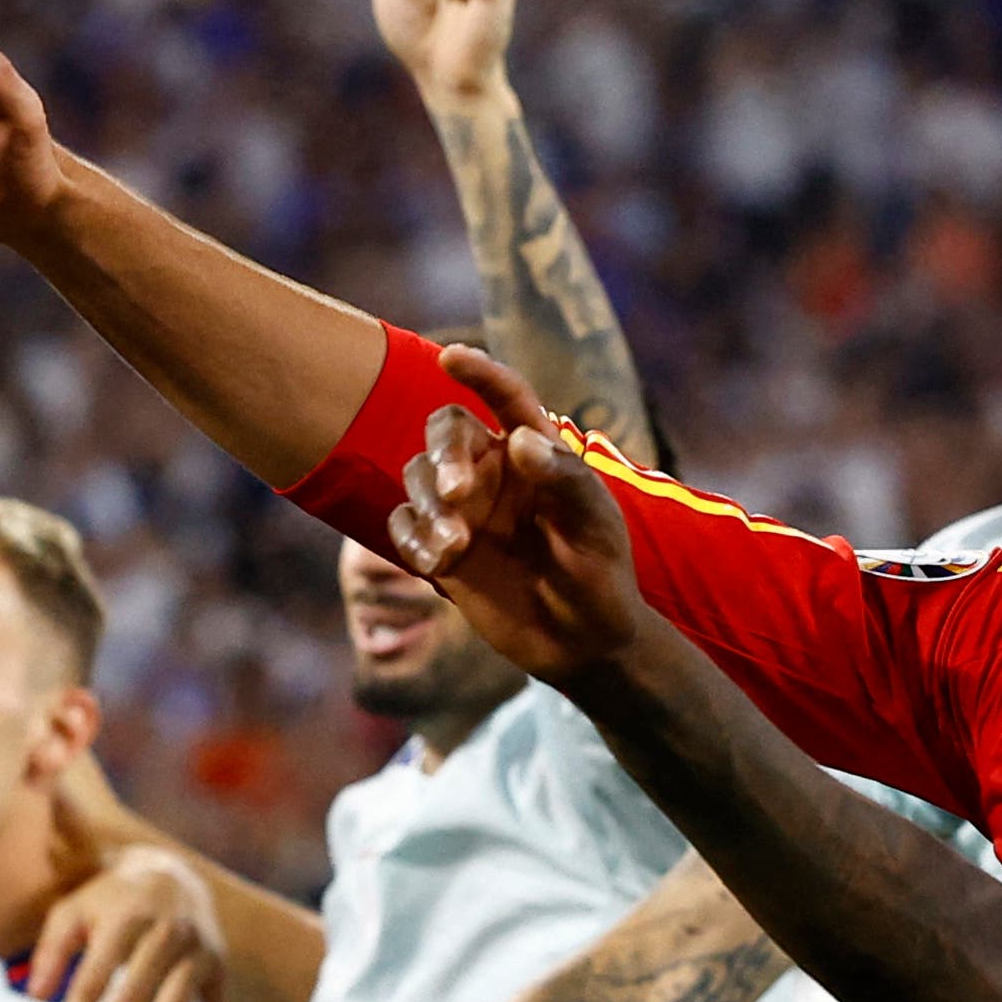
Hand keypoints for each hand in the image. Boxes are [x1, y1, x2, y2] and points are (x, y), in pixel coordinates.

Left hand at [27, 829, 232, 1001]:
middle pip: (134, 993)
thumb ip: (52, 950)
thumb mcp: (73, 911)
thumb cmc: (112, 902)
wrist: (174, 876)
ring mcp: (200, 954)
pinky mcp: (221, 971)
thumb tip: (37, 996)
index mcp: (128, 917)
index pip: (96, 974)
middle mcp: (168, 934)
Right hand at [387, 345, 645, 677]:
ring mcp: (463, 508)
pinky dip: (412, 537)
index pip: (507, 397)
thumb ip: (563, 480)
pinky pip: (402, 523)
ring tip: (456, 549)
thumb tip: (516, 439)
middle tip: (458, 493)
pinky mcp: (439, 546)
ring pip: (417, 475)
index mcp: (536, 453)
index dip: (480, 372)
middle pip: (446, 429)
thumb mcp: (594, 528)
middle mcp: (494, 471)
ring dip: (429, 506)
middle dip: (444, 453)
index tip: (451, 357)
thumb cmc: (598, 575)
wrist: (583, 643)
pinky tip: (439, 564)